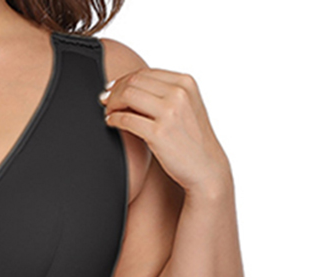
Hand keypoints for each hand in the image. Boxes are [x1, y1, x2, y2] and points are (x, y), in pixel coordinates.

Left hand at [99, 68, 231, 197]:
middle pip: (133, 81)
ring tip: (108, 112)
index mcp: (185, 82)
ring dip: (112, 103)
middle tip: (105, 100)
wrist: (206, 167)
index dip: (123, 80)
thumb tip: (133, 88)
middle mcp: (178, 93)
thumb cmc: (193, 140)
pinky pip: (126, 119)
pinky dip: (113, 119)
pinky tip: (110, 122)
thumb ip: (166, 94)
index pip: (145, 72)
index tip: (112, 88)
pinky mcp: (159, 133)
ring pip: (128, 95)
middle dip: (114, 90)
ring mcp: (169, 112)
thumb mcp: (186, 107)